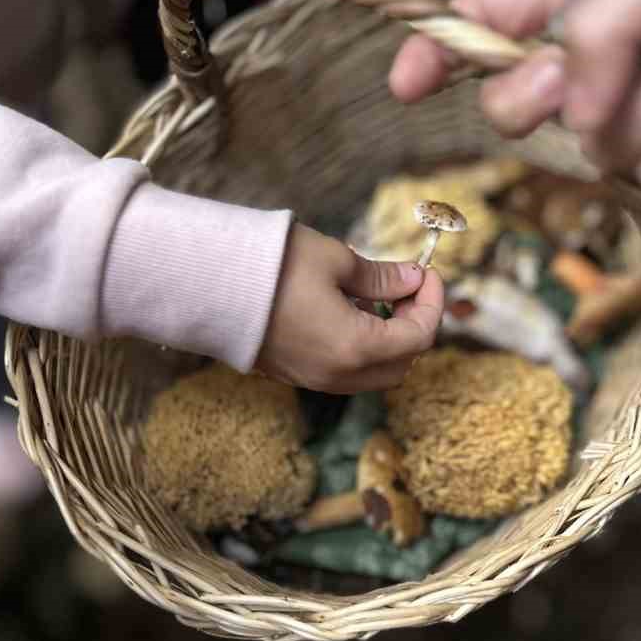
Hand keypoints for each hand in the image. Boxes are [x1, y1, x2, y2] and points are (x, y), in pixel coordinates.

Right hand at [255, 225, 442, 391]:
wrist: (207, 284)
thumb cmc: (272, 266)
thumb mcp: (336, 261)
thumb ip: (381, 278)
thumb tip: (412, 279)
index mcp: (357, 348)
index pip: (419, 336)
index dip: (432, 301)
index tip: (426, 272)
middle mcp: (339, 375)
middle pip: (403, 363)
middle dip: (415, 324)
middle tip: (408, 286)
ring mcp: (315, 379)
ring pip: (375, 373)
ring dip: (390, 339)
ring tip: (377, 297)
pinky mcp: (295, 374)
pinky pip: (346, 372)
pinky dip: (363, 347)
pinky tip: (350, 311)